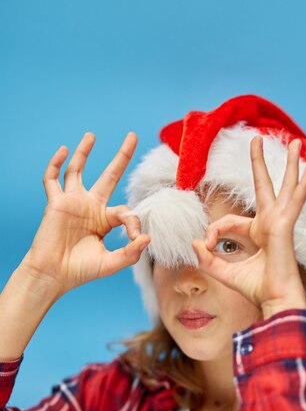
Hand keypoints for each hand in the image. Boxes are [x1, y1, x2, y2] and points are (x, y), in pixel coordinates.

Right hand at [22, 132, 149, 295]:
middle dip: (121, 157)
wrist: (54, 275)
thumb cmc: (81, 271)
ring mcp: (72, 202)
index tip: (136, 237)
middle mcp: (90, 207)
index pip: (125, 211)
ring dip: (84, 152)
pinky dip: (56, 164)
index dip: (134, 222)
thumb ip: (131, 253)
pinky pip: (52, 179)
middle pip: (109, 176)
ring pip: (77, 170)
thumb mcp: (112, 263)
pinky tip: (64, 150)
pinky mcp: (55, 203)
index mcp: (105, 220)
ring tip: (92, 135)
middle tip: (132, 136)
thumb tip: (148, 238)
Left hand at [191, 137, 305, 315]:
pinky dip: (303, 185)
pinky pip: (294, 201)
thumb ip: (207, 258)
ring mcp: (281, 223)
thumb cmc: (254, 288)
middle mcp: (271, 223)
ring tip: (293, 142)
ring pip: (285, 187)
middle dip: (259, 163)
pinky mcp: (285, 227)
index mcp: (259, 232)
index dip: (215, 231)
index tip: (208, 245)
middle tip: (255, 139)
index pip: (230, 221)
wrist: (273, 300)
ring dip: (289, 164)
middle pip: (265, 187)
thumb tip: (194, 242)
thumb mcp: (223, 271)